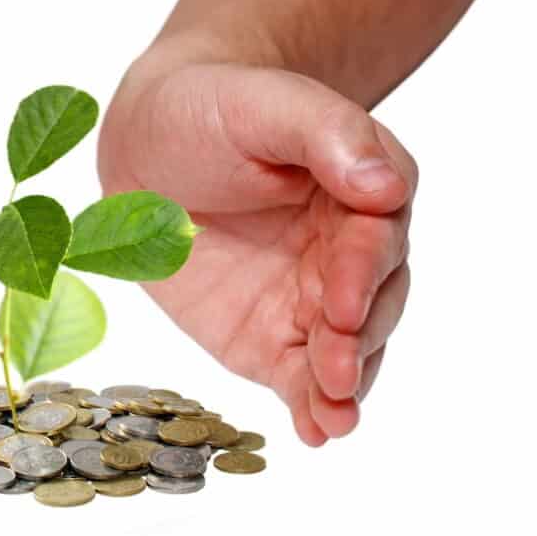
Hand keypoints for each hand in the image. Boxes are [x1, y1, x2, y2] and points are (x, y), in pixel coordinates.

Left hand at [99, 60, 416, 444]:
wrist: (151, 141)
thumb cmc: (215, 108)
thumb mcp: (265, 103)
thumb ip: (327, 135)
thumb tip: (385, 186)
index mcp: (359, 192)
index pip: (377, 235)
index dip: (363, 272)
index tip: (344, 302)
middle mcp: (346, 253)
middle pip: (371, 303)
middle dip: (357, 341)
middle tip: (337, 370)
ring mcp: (309, 299)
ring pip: (345, 349)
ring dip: (343, 385)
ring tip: (335, 417)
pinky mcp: (269, 336)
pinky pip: (298, 375)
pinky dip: (311, 405)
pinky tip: (317, 432)